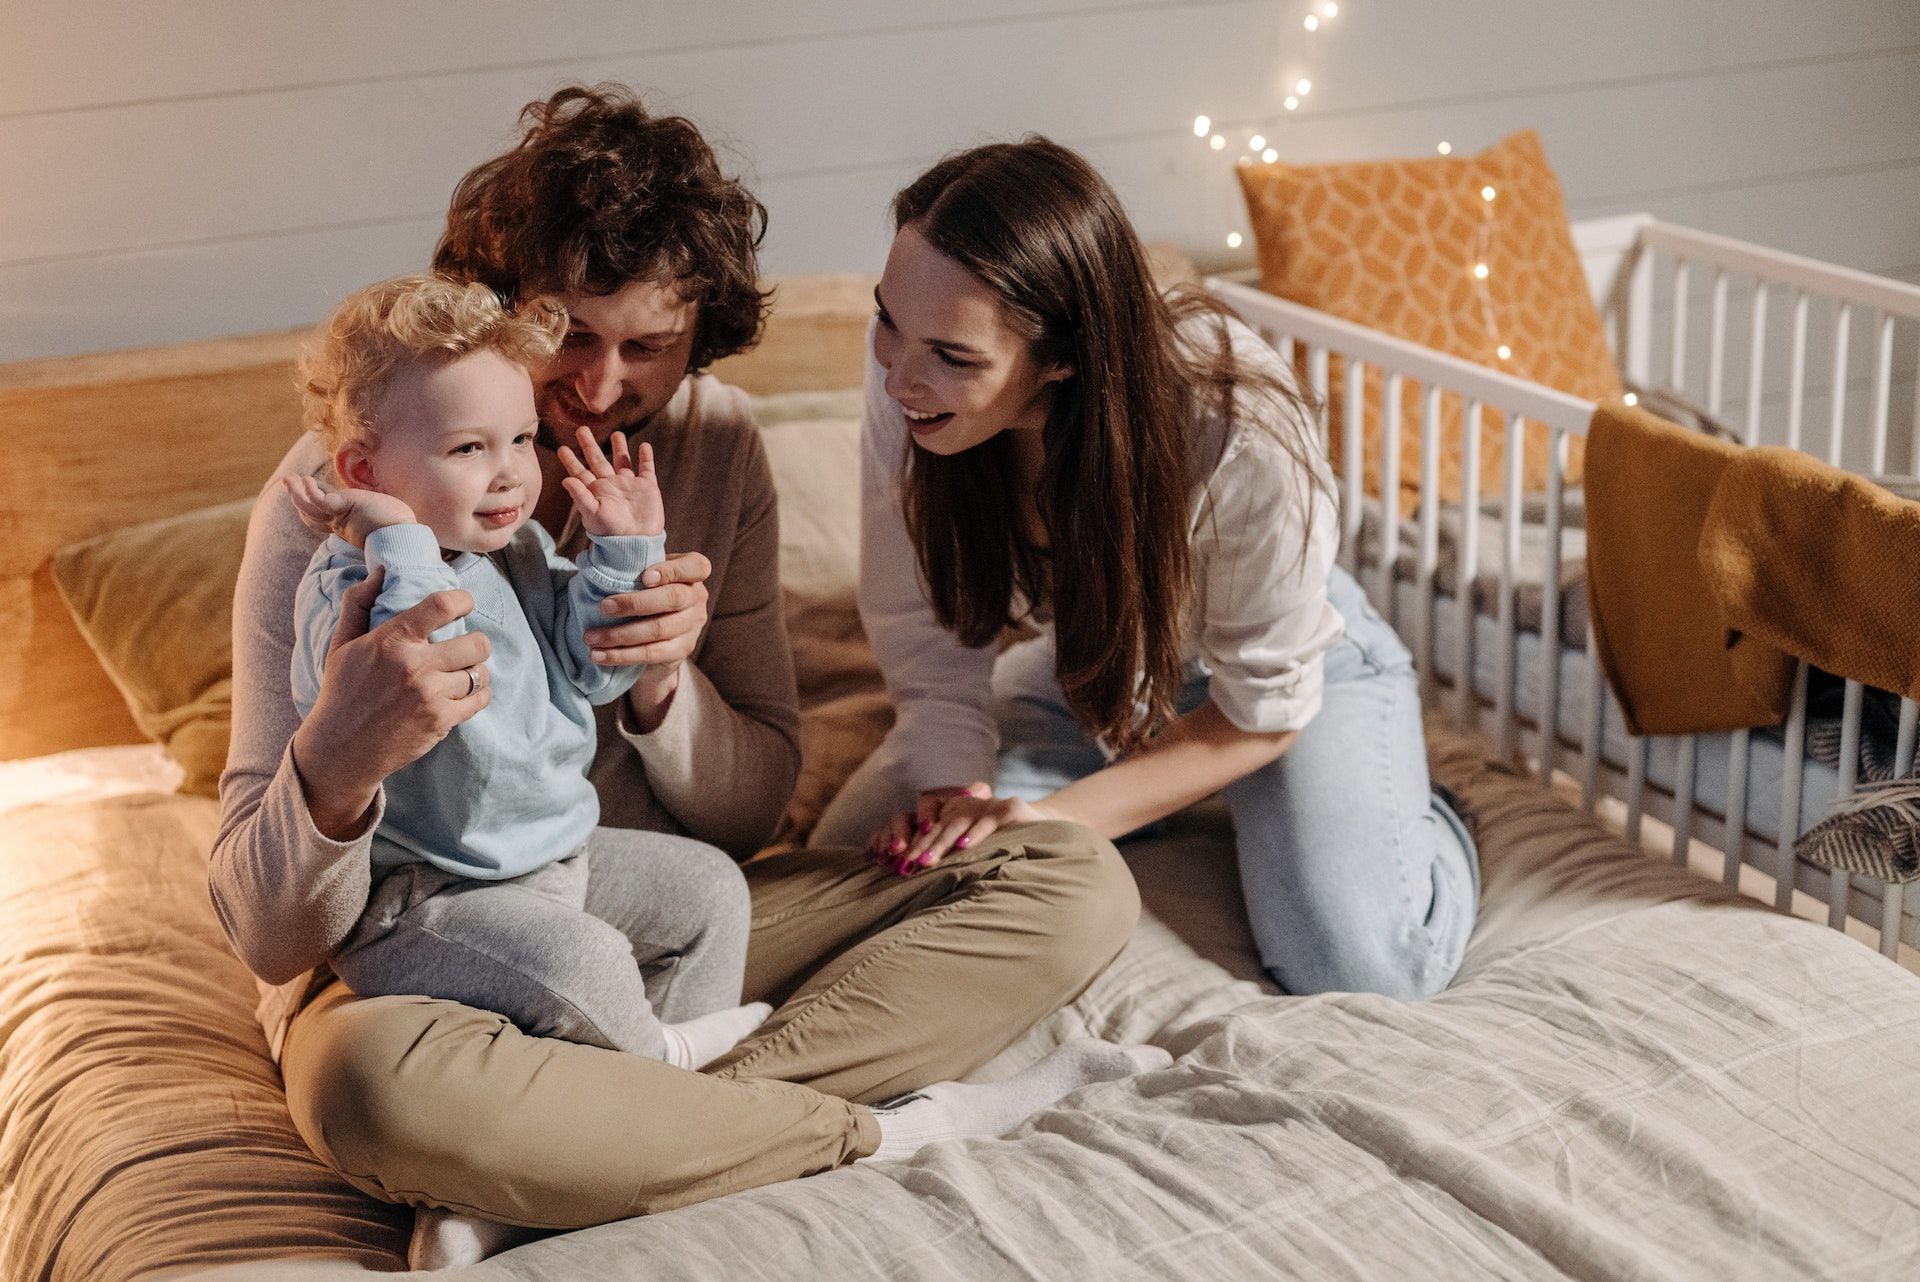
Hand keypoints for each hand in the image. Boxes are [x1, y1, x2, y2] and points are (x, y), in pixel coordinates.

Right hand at [284, 474, 415, 548]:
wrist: (404, 540)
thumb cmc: (400, 532)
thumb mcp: (382, 521)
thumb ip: (375, 515)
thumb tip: (382, 511)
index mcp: (348, 527)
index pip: (323, 517)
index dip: (311, 505)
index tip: (306, 490)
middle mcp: (341, 524)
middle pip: (312, 514)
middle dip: (298, 498)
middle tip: (288, 482)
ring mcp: (341, 518)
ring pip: (310, 508)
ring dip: (296, 493)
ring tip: (287, 479)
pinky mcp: (343, 511)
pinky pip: (320, 502)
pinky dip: (309, 492)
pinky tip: (304, 480)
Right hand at [289, 567, 493, 840]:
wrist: (340, 748)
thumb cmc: (342, 692)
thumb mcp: (342, 645)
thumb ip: (358, 604)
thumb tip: (380, 572)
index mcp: (392, 641)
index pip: (442, 606)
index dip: (463, 600)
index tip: (465, 603)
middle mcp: (414, 666)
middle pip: (477, 644)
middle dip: (477, 643)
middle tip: (467, 647)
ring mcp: (430, 696)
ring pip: (479, 673)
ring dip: (475, 671)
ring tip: (462, 672)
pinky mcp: (441, 721)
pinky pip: (479, 699)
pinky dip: (478, 694)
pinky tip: (465, 692)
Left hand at [558, 428, 664, 537]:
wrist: (636, 541)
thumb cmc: (611, 531)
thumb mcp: (593, 514)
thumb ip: (580, 496)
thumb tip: (565, 479)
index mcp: (596, 491)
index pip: (580, 472)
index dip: (571, 460)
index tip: (561, 448)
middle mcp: (611, 485)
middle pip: (598, 460)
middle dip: (590, 445)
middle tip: (581, 429)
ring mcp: (629, 485)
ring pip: (623, 461)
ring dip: (620, 447)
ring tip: (616, 433)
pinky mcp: (647, 487)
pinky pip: (646, 468)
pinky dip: (646, 457)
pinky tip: (644, 446)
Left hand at [584, 550, 710, 731]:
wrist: (655, 635)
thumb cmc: (643, 592)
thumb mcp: (644, 574)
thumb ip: (634, 563)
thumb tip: (601, 551)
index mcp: (693, 573)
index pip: (695, 567)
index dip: (671, 571)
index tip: (644, 577)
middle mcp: (698, 598)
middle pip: (673, 599)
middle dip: (635, 603)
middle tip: (603, 608)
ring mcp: (693, 626)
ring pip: (659, 630)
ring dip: (621, 635)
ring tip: (591, 637)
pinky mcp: (682, 650)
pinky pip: (652, 654)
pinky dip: (622, 655)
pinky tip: (599, 656)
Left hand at [867, 783, 1064, 875]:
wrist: (1048, 832)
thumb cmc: (1005, 849)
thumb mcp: (975, 853)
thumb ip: (950, 859)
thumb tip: (913, 881)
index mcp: (956, 813)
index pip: (928, 826)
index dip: (911, 843)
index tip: (895, 866)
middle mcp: (970, 804)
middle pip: (938, 823)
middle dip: (920, 845)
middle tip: (905, 866)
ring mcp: (990, 804)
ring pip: (959, 819)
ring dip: (942, 841)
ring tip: (927, 860)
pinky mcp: (1011, 808)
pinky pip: (990, 819)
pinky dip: (977, 832)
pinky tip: (964, 846)